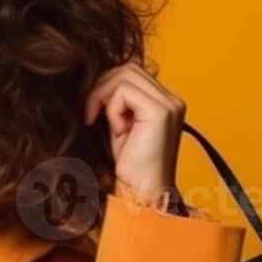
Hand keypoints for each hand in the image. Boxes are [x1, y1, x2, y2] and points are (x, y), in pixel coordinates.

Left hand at [84, 58, 185, 199]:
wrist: (143, 193)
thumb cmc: (129, 166)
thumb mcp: (119, 126)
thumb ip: (114, 102)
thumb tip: (92, 80)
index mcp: (165, 102)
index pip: (131, 73)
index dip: (105, 86)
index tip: (92, 112)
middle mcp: (172, 99)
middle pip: (127, 68)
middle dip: (101, 86)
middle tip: (90, 114)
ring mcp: (170, 104)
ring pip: (124, 75)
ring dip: (103, 96)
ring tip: (101, 122)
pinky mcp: (161, 111)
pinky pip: (124, 92)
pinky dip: (111, 109)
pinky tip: (116, 130)